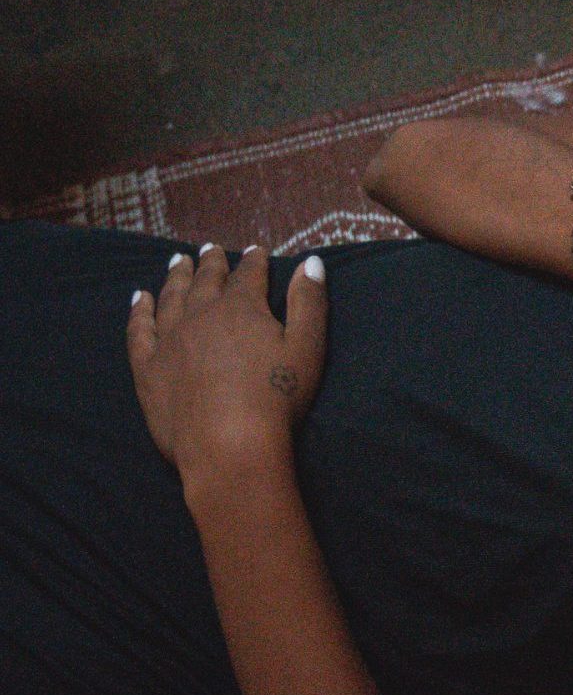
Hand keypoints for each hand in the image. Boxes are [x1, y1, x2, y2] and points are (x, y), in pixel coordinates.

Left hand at [127, 243, 328, 470]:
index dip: (254, 261)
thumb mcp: (307, 348)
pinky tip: (139, 299)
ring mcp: (170, 339)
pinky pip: (140, 330)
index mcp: (242, 308)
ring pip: (171, 297)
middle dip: (211, 263)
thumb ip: (309, 303)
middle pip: (206, 280)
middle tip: (210, 249)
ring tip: (177, 262)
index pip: (248, 274)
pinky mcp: (148, 366)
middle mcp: (201, 314)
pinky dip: (139, 311)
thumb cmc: (277, 398)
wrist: (228, 444)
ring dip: (175, 277)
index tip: (256, 250)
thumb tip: (310, 262)